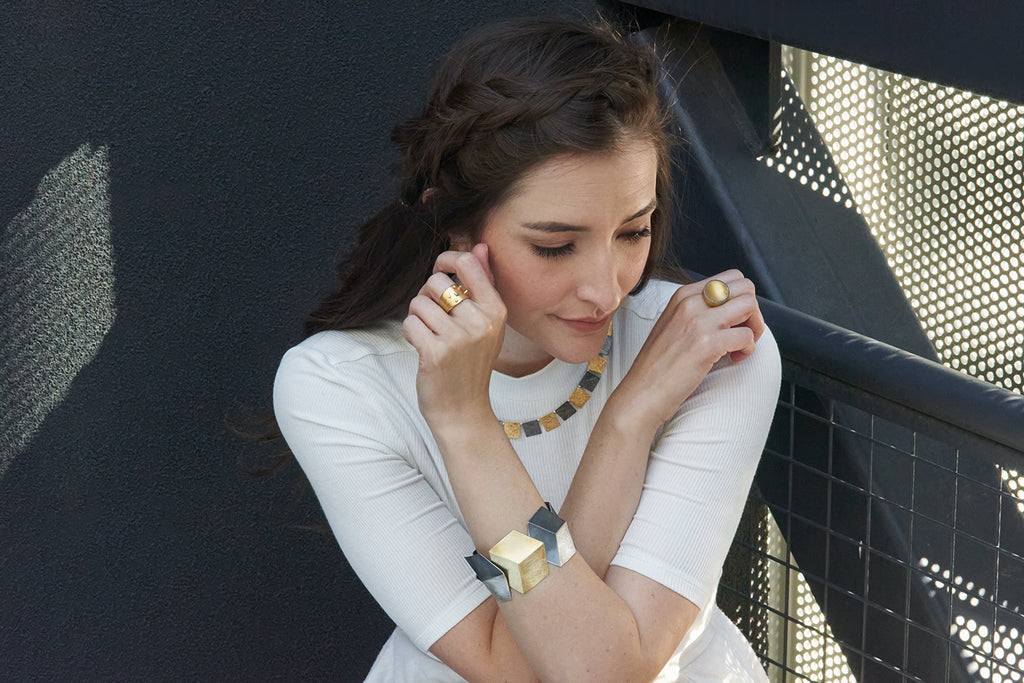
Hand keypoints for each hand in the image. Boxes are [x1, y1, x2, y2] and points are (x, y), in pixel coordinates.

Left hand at [402, 244, 507, 428]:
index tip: (439, 269)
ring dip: (417, 318)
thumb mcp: (486, 323)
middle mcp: (481, 321)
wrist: (463, 410)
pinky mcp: (436, 352)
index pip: (467, 263)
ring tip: (430, 336)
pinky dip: (410, 334)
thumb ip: (483, 283)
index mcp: (496, 310)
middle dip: (426, 297)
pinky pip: (410, 323)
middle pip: (436, 282)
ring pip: (419, 303)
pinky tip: (423, 348)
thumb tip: (478, 246)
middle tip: (435, 320)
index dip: (445, 259)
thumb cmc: (471, 363)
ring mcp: (459, 338)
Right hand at [614, 270, 765, 428]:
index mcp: (683, 295)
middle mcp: (690, 302)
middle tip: (742, 333)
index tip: (732, 323)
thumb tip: (732, 310)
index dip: (740, 300)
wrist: (641, 392)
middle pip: (746, 287)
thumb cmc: (658, 365)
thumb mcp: (673, 324)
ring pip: (750, 305)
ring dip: (754, 328)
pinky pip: (747, 335)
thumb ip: (697, 311)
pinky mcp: (708, 344)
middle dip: (752, 311)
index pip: (731, 278)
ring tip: (740, 347)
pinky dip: (748, 350)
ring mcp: (699, 322)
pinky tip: (733, 360)